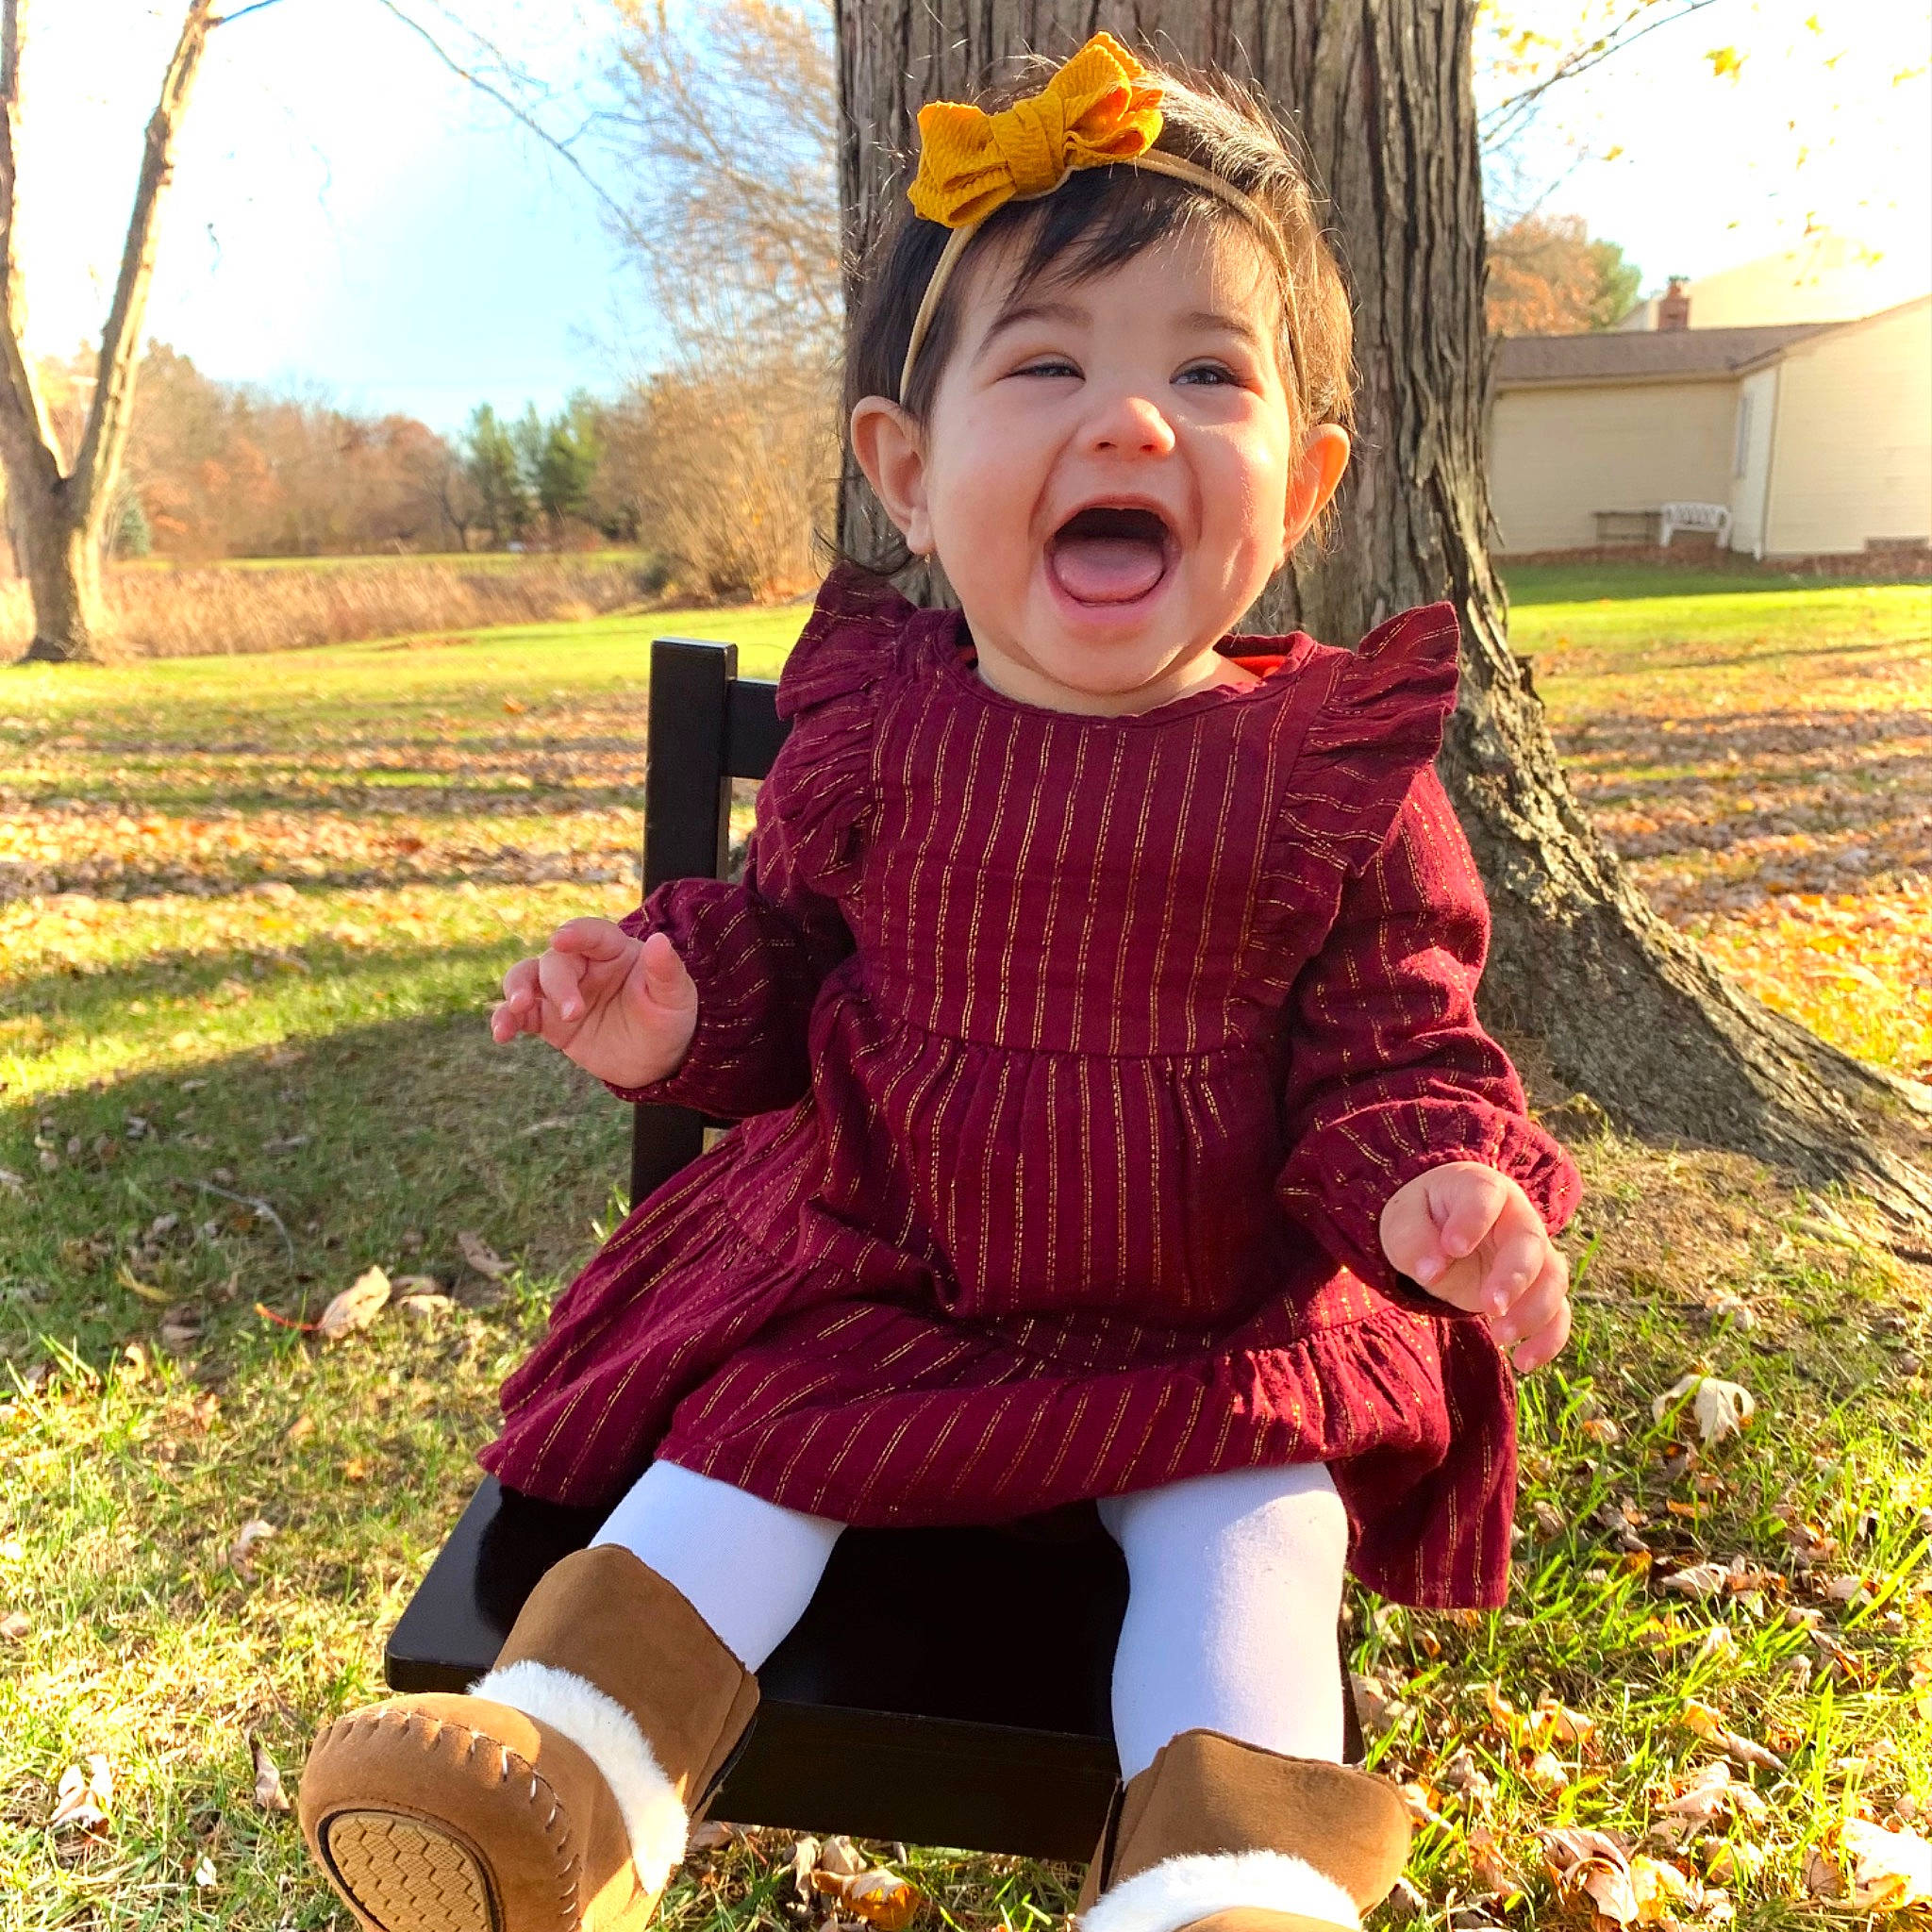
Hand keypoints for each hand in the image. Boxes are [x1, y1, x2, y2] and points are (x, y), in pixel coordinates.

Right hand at [490, 918, 698, 1090]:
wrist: (657, 1059)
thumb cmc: (669, 1018)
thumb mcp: (676, 997)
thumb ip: (666, 971)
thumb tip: (659, 941)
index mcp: (614, 950)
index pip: (592, 934)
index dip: (576, 934)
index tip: (560, 940)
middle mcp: (583, 965)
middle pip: (556, 961)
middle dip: (557, 983)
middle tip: (572, 1013)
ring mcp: (561, 991)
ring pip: (526, 978)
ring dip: (516, 989)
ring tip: (516, 1008)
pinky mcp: (547, 1020)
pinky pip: (520, 1014)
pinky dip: (505, 1020)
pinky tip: (502, 1034)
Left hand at [1378, 1161, 1570, 1371]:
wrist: (1439, 1232)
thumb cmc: (1421, 1218)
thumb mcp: (1402, 1221)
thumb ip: (1413, 1239)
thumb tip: (1431, 1271)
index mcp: (1481, 1188)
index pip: (1486, 1196)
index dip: (1473, 1221)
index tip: (1452, 1247)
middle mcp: (1516, 1218)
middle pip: (1531, 1242)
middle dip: (1515, 1276)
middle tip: (1490, 1306)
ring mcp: (1533, 1254)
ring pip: (1554, 1279)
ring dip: (1534, 1312)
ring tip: (1500, 1338)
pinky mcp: (1536, 1289)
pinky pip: (1558, 1313)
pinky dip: (1548, 1339)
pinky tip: (1524, 1362)